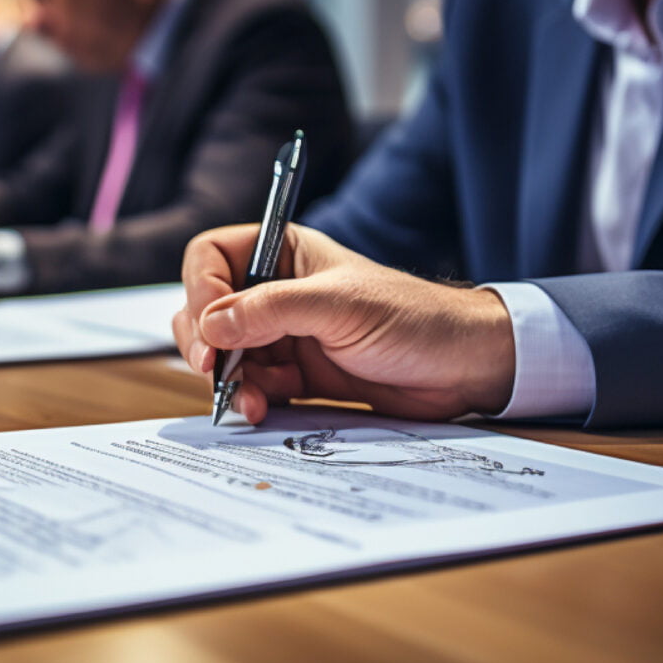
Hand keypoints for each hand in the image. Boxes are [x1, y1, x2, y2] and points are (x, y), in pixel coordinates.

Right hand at [173, 224, 515, 423]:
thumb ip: (271, 311)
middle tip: (213, 371)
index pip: (213, 257)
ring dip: (228, 379)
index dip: (200, 291)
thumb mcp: (339, 306)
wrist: (461, 367)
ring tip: (248, 401)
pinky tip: (262, 410)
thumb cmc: (414, 319)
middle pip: (208, 310)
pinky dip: (250, 399)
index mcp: (286, 253)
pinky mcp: (301, 375)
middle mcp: (279, 291)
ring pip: (227, 355)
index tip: (210, 330)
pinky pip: (256, 386)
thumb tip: (210, 325)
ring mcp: (288, 335)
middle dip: (205, 342)